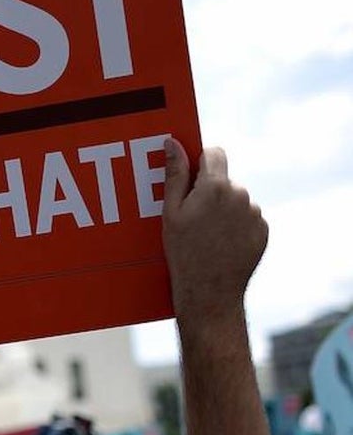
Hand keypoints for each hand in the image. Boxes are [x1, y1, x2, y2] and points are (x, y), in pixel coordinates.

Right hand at [161, 139, 267, 320]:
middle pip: (224, 179)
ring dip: (224, 209)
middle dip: (209, 191)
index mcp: (216, 186)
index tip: (189, 178)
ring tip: (206, 235)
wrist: (209, 291)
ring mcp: (255, 214)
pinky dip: (235, 226)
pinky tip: (220, 244)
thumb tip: (173, 143)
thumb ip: (175, 175)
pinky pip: (247, 219)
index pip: (214, 152)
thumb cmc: (182, 252)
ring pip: (236, 200)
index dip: (200, 161)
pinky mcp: (263, 231)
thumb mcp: (171, 212)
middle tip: (191, 217)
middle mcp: (241, 195)